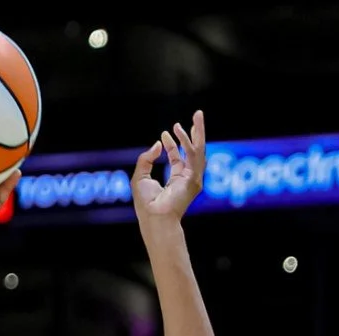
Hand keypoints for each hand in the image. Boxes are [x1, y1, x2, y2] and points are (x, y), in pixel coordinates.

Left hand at [133, 112, 207, 226]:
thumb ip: (146, 159)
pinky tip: (182, 131)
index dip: (173, 144)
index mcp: (176, 179)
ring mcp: (193, 179)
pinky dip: (188, 143)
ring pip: (198, 150)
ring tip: (197, 115)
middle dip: (195, 132)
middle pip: (194, 151)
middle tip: (197, 115)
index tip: (165, 132)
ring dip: (198, 132)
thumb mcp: (140, 177)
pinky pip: (193, 156)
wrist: (153, 217)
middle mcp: (187, 178)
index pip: (178, 158)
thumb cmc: (146, 204)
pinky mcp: (194, 179)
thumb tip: (157, 143)